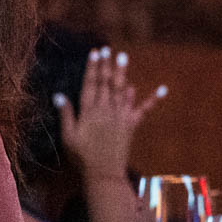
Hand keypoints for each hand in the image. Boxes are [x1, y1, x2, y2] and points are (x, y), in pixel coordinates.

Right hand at [55, 47, 164, 183]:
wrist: (104, 173)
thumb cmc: (82, 156)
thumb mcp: (68, 136)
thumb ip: (66, 114)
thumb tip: (59, 95)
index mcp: (89, 111)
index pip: (90, 84)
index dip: (92, 68)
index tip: (95, 53)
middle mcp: (106, 110)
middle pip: (107, 83)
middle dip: (107, 65)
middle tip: (109, 49)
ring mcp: (120, 116)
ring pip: (122, 90)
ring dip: (123, 73)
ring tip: (123, 57)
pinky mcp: (131, 124)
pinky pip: (143, 110)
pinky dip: (153, 99)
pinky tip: (163, 89)